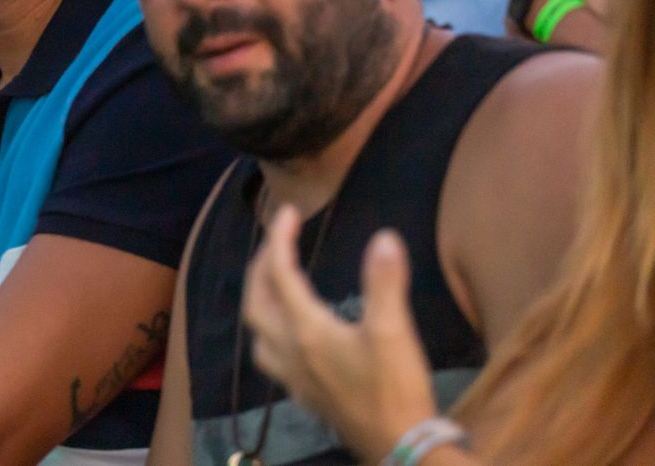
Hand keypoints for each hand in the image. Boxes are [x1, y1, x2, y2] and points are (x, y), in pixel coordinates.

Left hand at [242, 205, 436, 462]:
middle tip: (276, 244)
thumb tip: (384, 238)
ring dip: (259, 302)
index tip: (287, 213)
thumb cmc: (395, 387)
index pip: (279, 273)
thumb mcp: (393, 330)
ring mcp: (293, 377)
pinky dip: (271, 334)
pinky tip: (289, 335)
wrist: (400, 447)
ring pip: (258, 333)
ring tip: (273, 284)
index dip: (279, 238)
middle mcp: (289, 351)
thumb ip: (383, 281)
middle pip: (256, 302)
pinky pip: (271, 358)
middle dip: (260, 267)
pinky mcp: (305, 395)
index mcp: (305, 329)